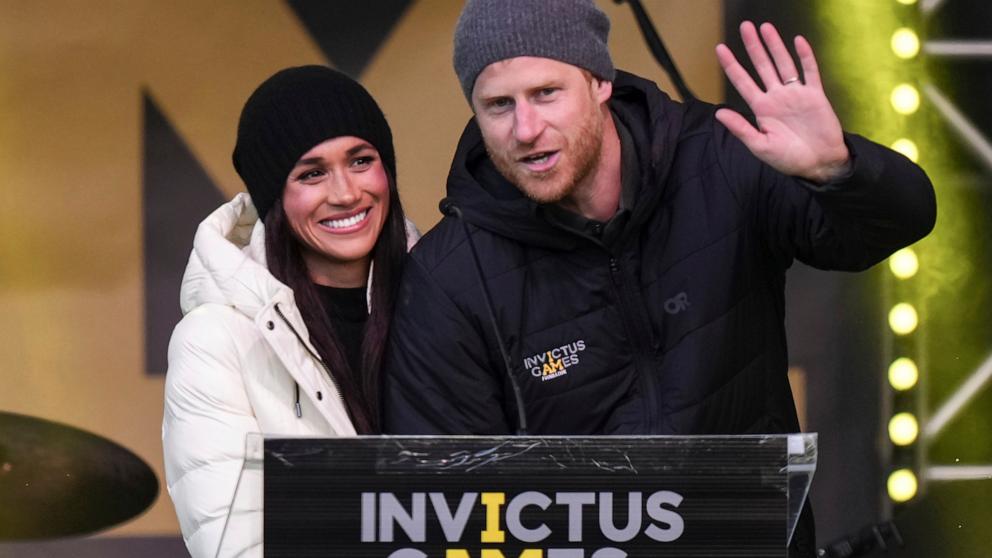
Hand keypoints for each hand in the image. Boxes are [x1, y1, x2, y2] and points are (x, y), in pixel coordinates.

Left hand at [715, 21, 850, 183]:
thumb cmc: (788, 159)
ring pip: (783, 64)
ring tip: (765, 27)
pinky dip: (805, 56)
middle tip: (744, 26)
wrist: (819, 164)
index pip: (742, 82)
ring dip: (775, 46)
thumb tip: (718, 113)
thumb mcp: (760, 146)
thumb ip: (741, 128)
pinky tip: (797, 41)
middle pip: (762, 66)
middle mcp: (776, 97)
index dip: (731, 65)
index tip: (719, 49)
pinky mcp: (815, 95)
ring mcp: (796, 94)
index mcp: (761, 109)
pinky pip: (810, 72)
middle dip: (753, 47)